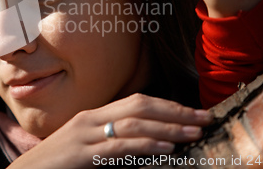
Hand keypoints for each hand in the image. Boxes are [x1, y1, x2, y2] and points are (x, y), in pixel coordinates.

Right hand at [8, 93, 212, 168]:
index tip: (193, 113)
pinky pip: (118, 148)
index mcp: (94, 114)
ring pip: (133, 125)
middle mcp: (91, 119)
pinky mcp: (82, 155)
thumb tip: (147, 139)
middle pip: (140, 107)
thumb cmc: (59, 160)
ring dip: (167, 129)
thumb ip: (112, 137)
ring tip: (193, 134)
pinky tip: (164, 150)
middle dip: (175, 113)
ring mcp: (86, 136)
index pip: (137, 101)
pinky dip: (144, 147)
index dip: (168, 105)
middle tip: (203, 119)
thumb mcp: (87, 143)